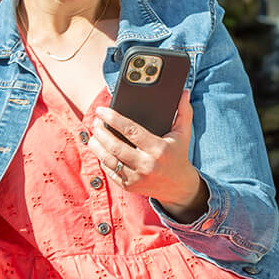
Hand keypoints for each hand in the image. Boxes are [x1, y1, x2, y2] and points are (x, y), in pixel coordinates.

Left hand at [86, 91, 207, 220]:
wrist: (179, 187)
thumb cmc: (178, 154)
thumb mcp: (183, 134)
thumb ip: (183, 112)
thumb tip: (184, 92)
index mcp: (159, 149)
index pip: (131, 131)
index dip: (113, 119)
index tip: (101, 110)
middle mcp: (147, 164)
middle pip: (115, 146)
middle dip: (101, 131)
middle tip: (95, 121)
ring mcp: (136, 177)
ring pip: (108, 159)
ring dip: (96, 145)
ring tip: (94, 134)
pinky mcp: (129, 186)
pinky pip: (110, 171)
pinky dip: (102, 158)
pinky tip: (100, 149)